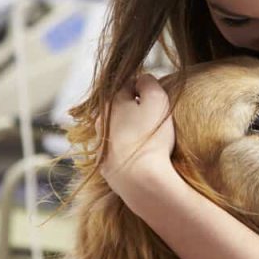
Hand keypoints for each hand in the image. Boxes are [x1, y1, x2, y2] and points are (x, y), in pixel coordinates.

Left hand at [99, 74, 177, 201]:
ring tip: (148, 139)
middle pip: (119, 109)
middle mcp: (100, 122)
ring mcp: (101, 146)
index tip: (157, 97)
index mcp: (111, 102)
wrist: (140, 180)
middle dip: (134, 109)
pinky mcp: (105, 167)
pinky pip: (117, 153)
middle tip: (154, 118)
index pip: (128, 85)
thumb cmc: (151, 137)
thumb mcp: (157, 100)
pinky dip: (127, 151)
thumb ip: (149, 83)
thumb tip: (142, 79)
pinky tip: (141, 157)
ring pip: (116, 131)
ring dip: (129, 131)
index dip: (144, 88)